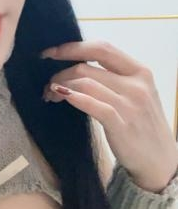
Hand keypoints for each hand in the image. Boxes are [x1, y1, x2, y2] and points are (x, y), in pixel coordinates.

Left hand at [40, 40, 177, 192]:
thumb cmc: (142, 126)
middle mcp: (136, 84)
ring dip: (60, 87)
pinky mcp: (121, 124)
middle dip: (60, 72)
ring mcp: (130, 104)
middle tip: (48, 83)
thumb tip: (77, 67)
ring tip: (50, 95)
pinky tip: (61, 97)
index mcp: (140, 71)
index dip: (72, 47)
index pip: (102, 48)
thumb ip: (114, 78)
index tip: (50, 53)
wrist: (159, 161)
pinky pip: (91, 104)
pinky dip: (72, 98)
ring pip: (84, 83)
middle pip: (87, 67)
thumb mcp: (136, 95)